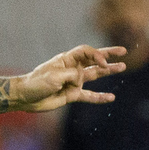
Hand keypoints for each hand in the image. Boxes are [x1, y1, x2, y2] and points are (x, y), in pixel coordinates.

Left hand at [10, 45, 125, 112]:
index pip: (86, 52)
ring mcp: (73, 82)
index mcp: (66, 60)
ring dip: (108, 71)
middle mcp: (72, 69)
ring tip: (122, 67)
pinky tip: (111, 97)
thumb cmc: (37, 83)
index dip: (97, 55)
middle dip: (108, 55)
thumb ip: (72, 76)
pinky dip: (100, 97)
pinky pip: (89, 95)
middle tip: (123, 51)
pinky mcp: (72, 95)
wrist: (25, 97)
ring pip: (95, 75)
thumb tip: (81, 80)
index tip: (103, 62)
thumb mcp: (54, 76)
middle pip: (93, 60)